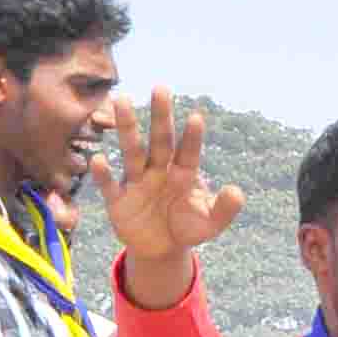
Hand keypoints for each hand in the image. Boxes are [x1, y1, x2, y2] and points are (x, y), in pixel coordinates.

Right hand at [92, 91, 243, 267]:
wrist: (160, 248)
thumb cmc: (186, 227)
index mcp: (183, 174)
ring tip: (122, 101)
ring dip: (127, 129)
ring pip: (132, 152)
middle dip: (161, 117)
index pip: (189, 153)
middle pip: (160, 141)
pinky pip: (109, 185)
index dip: (192, 137)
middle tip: (161, 88)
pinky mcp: (118, 200)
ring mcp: (137, 182)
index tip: (197, 117)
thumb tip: (237, 191)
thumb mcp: (210, 223)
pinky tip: (101, 159)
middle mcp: (159, 171)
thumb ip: (224, 209)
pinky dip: (104, 174)